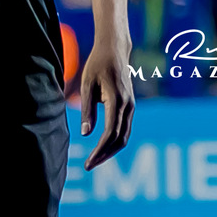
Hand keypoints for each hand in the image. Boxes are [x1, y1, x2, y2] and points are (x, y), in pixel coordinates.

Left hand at [77, 34, 136, 166]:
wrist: (115, 50)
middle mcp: (128, 106)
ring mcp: (131, 107)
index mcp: (117, 100)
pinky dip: (114, 142)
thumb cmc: (97, 65)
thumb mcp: (87, 85)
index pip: (110, 133)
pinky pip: (125, 129)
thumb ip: (86, 110)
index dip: (99, 150)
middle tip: (88, 166)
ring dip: (110, 151)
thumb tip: (85, 134)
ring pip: (124, 136)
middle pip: (119, 139)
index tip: (88, 163)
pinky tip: (103, 147)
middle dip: (104, 155)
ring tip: (94, 160)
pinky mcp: (130, 106)